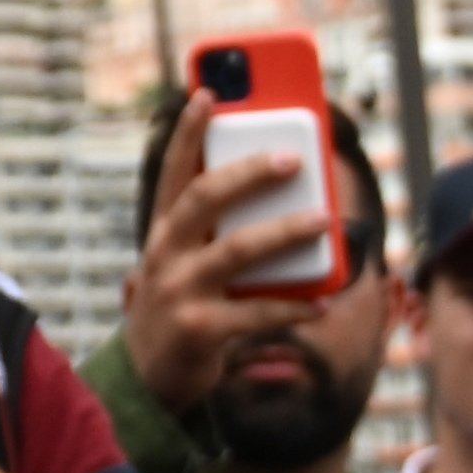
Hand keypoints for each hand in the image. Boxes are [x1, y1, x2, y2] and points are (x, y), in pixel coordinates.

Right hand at [123, 92, 335, 415]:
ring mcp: (178, 291)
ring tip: (325, 222)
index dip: (189, 132)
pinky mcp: (199, 330)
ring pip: (236, 251)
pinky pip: (256, 312)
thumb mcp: (188, 264)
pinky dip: (294, 307)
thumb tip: (295, 205)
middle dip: (248, 173)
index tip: (208, 93)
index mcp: (164, 231)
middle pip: (204, 199)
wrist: (147, 379)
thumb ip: (223, 235)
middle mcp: (164, 254)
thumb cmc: (183, 308)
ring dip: (284, 233)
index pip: (174, 171)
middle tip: (294, 158)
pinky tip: (324, 302)